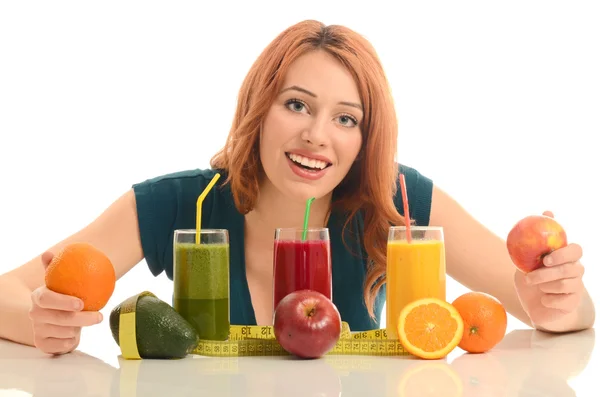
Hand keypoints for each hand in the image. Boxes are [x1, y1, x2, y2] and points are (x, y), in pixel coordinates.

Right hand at [28, 251, 103, 354]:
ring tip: (87, 321)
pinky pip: (63, 345)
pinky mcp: (42, 344)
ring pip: (64, 332)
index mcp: (38, 297)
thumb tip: (47, 253)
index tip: (81, 303)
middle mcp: (35, 314)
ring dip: (79, 328)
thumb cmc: (61, 297)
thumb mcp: (58, 282)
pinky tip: (75, 335)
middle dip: (82, 319)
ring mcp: (37, 329)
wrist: (55, 318)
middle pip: (60, 319)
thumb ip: (54, 267)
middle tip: (99, 316)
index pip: (47, 299)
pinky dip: (72, 341)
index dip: (63, 302)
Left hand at [514, 211, 584, 327]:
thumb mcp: (525, 261)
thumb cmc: (530, 279)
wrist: (532, 306)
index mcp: (566, 258)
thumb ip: (532, 242)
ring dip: (544, 285)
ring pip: (564, 284)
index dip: (563, 254)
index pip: (576, 250)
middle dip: (547, 273)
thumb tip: (547, 211)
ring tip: (533, 285)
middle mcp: (575, 271)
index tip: (545, 259)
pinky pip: (563, 301)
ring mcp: (576, 288)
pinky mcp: (573, 303)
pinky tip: (543, 299)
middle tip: (531, 275)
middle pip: (571, 268)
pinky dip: (548, 300)